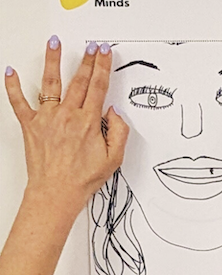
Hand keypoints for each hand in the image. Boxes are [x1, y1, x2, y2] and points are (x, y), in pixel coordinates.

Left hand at [4, 38, 128, 212]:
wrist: (56, 193)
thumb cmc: (82, 180)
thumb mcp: (113, 160)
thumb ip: (119, 133)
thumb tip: (115, 113)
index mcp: (88, 122)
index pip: (98, 87)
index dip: (102, 67)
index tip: (103, 53)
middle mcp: (67, 115)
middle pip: (78, 80)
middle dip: (86, 60)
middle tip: (90, 46)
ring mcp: (47, 118)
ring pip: (50, 83)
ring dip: (52, 60)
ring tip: (54, 43)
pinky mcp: (31, 125)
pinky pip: (18, 102)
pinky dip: (12, 86)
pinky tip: (10, 72)